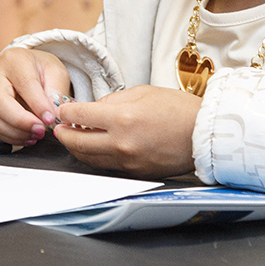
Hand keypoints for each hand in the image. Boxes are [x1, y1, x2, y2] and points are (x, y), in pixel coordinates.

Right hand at [0, 47, 71, 146]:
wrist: (29, 69)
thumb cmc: (41, 69)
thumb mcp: (56, 72)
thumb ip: (56, 92)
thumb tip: (53, 115)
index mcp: (14, 60)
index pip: (24, 84)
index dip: (37, 105)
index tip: (50, 119)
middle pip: (0, 103)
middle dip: (22, 122)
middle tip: (41, 130)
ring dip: (17, 133)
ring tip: (37, 135)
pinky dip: (11, 137)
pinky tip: (27, 137)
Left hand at [53, 85, 199, 178]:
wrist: (204, 134)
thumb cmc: (178, 109)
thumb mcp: (142, 92)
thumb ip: (113, 100)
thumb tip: (92, 108)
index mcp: (122, 118)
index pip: (80, 116)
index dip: (66, 112)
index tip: (62, 110)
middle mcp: (121, 143)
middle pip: (78, 142)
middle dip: (63, 134)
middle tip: (59, 127)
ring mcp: (127, 161)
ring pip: (89, 158)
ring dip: (76, 148)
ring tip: (72, 138)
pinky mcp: (134, 173)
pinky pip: (105, 166)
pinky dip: (94, 157)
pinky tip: (92, 148)